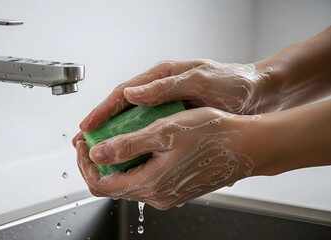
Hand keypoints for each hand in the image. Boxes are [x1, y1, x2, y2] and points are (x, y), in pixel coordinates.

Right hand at [76, 59, 269, 135]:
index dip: (102, 110)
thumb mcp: (200, 79)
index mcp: (162, 77)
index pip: (124, 94)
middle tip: (83, 143)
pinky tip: (128, 155)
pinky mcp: (176, 120)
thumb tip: (133, 92)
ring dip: (114, 137)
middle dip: (101, 126)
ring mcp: (167, 106)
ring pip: (133, 122)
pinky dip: (135, 143)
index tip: (87, 127)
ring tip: (98, 152)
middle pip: (122, 109)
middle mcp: (160, 90)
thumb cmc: (233, 82)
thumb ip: (166, 86)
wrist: (259, 94)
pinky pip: (149, 132)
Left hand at [76, 107, 259, 209]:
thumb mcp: (166, 132)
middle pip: (112, 185)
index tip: (82, 144)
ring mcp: (167, 193)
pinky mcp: (175, 187)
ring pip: (127, 181)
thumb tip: (97, 153)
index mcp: (151, 183)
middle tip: (90, 139)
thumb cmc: (214, 135)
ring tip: (109, 137)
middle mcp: (157, 194)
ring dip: (113, 162)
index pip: (101, 184)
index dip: (84, 164)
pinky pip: (143, 178)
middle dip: (95, 162)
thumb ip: (128, 145)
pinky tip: (135, 143)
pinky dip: (131, 163)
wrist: (248, 146)